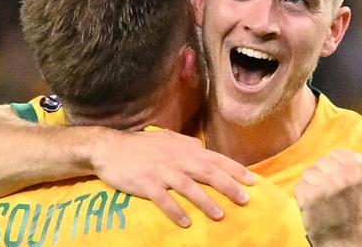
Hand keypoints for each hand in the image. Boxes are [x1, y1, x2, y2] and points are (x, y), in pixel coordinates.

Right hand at [88, 128, 254, 226]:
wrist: (109, 148)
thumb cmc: (141, 145)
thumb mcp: (167, 138)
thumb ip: (186, 144)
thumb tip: (203, 148)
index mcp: (184, 149)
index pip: (215, 158)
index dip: (235, 169)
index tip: (253, 180)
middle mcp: (176, 159)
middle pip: (208, 172)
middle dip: (229, 186)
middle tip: (245, 199)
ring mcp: (161, 171)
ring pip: (189, 187)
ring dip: (206, 202)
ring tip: (220, 215)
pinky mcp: (146, 183)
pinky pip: (163, 199)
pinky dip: (175, 211)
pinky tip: (186, 222)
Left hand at [294, 149, 361, 245]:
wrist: (343, 237)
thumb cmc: (353, 210)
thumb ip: (360, 167)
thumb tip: (353, 153)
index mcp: (359, 170)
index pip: (337, 153)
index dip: (334, 166)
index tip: (336, 178)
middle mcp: (344, 177)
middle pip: (321, 161)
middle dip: (322, 174)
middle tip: (328, 191)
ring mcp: (326, 187)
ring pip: (308, 172)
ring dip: (311, 184)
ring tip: (320, 198)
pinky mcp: (309, 196)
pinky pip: (299, 185)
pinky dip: (302, 195)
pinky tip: (311, 204)